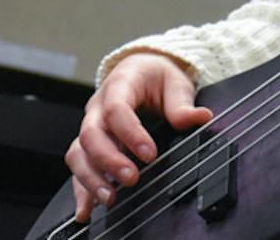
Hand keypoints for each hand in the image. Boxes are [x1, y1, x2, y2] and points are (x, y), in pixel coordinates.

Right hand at [65, 51, 212, 221]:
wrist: (140, 70)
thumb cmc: (156, 76)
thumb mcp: (175, 82)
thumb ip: (182, 104)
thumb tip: (200, 118)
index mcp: (120, 84)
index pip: (116, 109)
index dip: (131, 134)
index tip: (150, 154)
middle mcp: (97, 107)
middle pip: (91, 134)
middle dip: (109, 160)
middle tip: (132, 178)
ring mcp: (90, 126)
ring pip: (79, 153)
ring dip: (92, 178)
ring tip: (111, 197)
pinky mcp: (88, 145)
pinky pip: (79, 166)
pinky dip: (81, 189)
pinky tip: (88, 209)